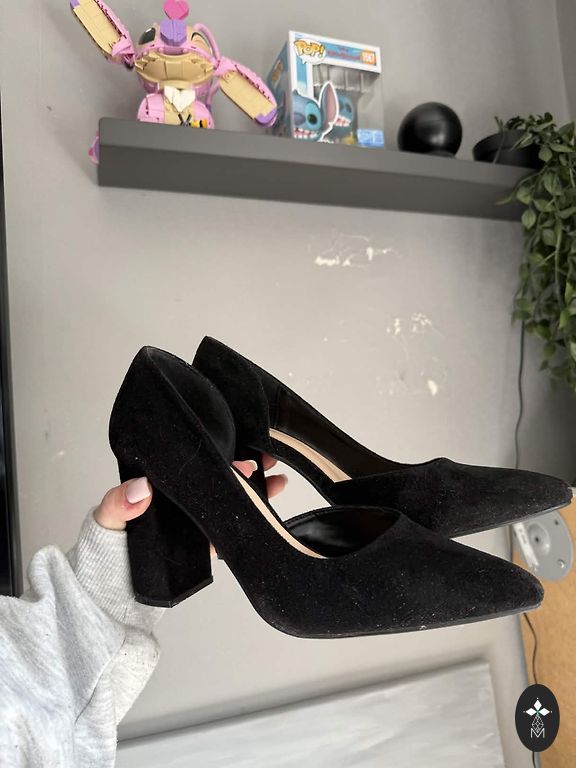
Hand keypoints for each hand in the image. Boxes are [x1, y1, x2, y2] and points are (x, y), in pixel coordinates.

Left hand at [93, 455, 286, 531]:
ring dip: (255, 491)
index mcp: (162, 484)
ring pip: (229, 500)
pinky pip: (230, 530)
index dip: (218, 453)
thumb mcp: (107, 517)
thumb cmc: (105, 546)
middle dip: (246, 468)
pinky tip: (268, 513)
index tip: (240, 450)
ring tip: (279, 481)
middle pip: (218, 478)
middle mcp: (182, 499)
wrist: (111, 593)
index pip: (194, 463)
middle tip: (269, 460)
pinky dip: (250, 521)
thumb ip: (119, 503)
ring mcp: (194, 521)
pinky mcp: (203, 546)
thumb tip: (141, 489)